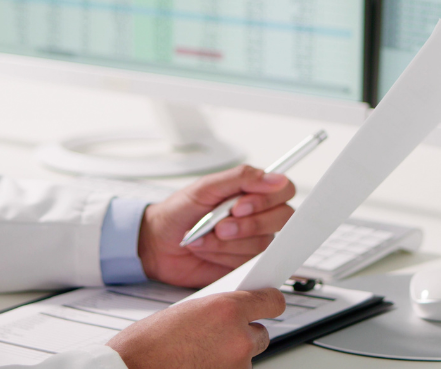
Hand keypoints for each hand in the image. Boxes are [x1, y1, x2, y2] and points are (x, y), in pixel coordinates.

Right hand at [107, 289, 284, 368]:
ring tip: (199, 353)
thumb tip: (235, 313)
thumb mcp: (188, 310)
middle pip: (262, 333)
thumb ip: (218, 310)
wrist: (132, 368)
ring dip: (231, 355)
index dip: (269, 303)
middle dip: (245, 333)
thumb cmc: (148, 342)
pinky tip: (199, 364)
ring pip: (247, 357)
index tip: (268, 304)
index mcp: (226, 309)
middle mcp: (238, 338)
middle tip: (220, 335)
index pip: (272, 302)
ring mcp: (237, 366)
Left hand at [137, 165, 294, 287]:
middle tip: (220, 226)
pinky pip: (248, 263)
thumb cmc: (179, 212)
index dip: (268, 200)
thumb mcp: (205, 187)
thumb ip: (240, 178)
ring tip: (204, 237)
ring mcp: (252, 241)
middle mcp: (257, 216)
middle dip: (247, 226)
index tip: (240, 206)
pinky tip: (207, 250)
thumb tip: (274, 178)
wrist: (157, 243)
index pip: (283, 190)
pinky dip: (222, 256)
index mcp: (251, 192)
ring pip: (262, 244)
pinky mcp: (243, 264)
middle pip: (281, 219)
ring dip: (227, 243)